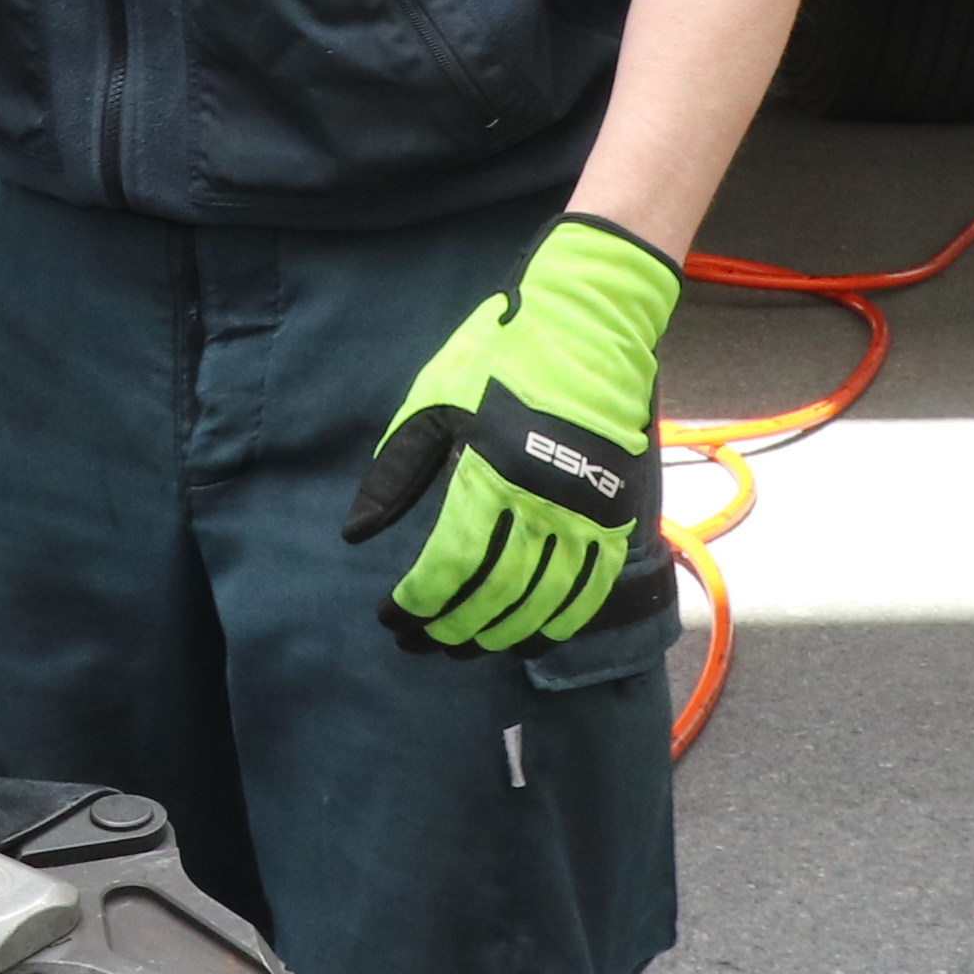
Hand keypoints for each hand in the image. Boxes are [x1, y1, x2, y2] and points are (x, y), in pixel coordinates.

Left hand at [341, 214, 680, 654]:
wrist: (589, 326)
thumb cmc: (500, 359)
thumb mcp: (433, 404)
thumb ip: (395, 473)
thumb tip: (356, 533)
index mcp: (491, 473)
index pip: (450, 564)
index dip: (418, 601)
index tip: (390, 616)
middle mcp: (544, 502)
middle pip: (494, 593)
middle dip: (451, 627)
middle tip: (420, 643)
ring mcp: (587, 513)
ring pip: (543, 601)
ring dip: (500, 634)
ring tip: (465, 647)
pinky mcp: (617, 514)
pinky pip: (591, 587)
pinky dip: (559, 620)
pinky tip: (531, 636)